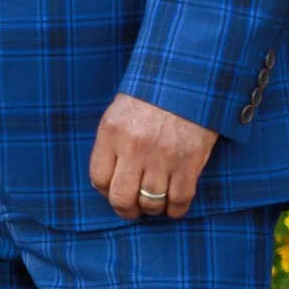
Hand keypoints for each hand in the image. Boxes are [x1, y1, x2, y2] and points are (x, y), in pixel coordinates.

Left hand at [88, 93, 217, 222]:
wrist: (189, 78)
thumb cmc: (153, 94)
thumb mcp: (120, 111)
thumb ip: (112, 143)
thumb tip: (110, 180)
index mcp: (112, 132)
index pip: (98, 178)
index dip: (105, 193)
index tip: (113, 193)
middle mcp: (135, 147)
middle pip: (121, 197)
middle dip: (125, 210)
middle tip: (132, 210)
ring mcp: (163, 156)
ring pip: (151, 202)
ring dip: (151, 209)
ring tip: (154, 204)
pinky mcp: (189, 161)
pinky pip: (179, 199)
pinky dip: (175, 210)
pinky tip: (173, 206)